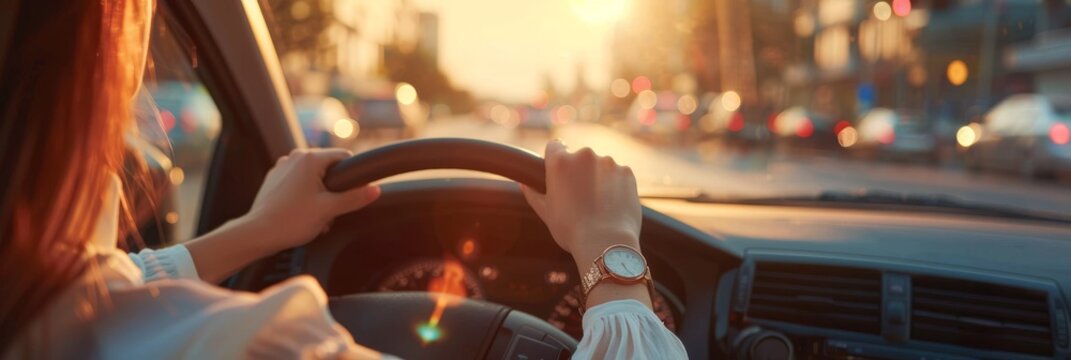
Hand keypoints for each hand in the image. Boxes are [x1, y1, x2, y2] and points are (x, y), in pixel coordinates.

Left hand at [246, 148, 380, 252]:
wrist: (258, 233)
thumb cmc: (291, 221)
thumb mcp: (329, 210)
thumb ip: (355, 198)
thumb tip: (375, 190)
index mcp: (310, 159)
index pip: (344, 157)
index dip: (351, 176)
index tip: (350, 194)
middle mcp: (295, 157)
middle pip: (328, 168)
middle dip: (333, 189)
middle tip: (329, 211)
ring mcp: (282, 167)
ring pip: (313, 176)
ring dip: (319, 194)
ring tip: (314, 215)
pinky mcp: (274, 179)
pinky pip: (298, 182)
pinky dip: (304, 195)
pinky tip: (300, 213)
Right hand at [520, 140, 641, 264]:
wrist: (606, 243)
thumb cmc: (570, 230)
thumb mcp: (546, 212)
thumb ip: (533, 194)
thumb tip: (523, 184)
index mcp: (560, 162)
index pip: (555, 146)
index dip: (556, 159)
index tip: (562, 172)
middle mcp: (584, 155)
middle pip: (580, 158)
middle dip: (581, 172)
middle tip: (581, 198)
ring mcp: (608, 162)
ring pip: (601, 166)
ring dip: (600, 178)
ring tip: (599, 206)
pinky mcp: (627, 172)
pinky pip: (619, 175)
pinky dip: (616, 186)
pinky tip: (613, 205)